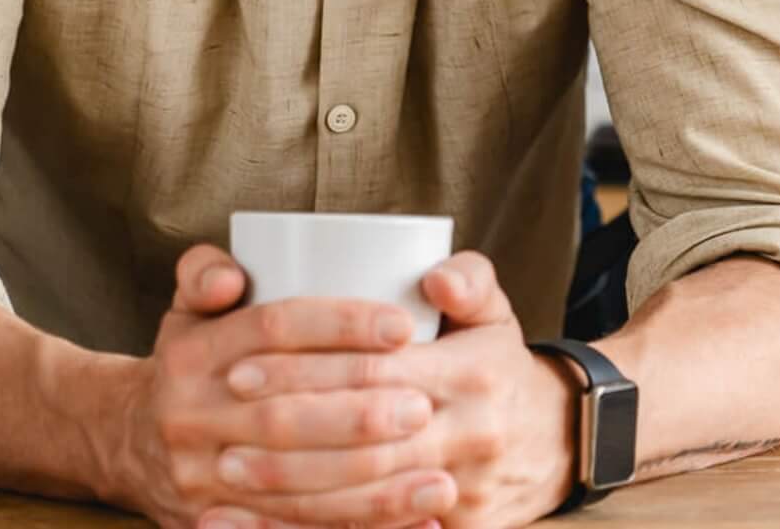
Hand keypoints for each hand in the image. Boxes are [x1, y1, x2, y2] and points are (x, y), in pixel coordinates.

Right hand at [109, 244, 448, 528]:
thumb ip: (206, 272)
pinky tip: (414, 525)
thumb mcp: (187, 305)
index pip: (274, 329)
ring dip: (372, 490)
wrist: (124, 441)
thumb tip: (231, 278)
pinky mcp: (216, 526)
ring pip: (294, 488)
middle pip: (286, 416)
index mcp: (193, 354)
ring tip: (440, 480)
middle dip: (360, 415)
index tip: (404, 326)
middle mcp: (190, 417)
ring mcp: (201, 480)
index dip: (340, 325)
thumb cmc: (190, 357)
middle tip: (424, 407)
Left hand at [205, 252, 576, 528]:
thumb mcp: (495, 313)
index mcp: (472, 372)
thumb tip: (434, 275)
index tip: (242, 365)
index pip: (374, 371)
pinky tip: (264, 526)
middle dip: (284, 431)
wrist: (556, 441)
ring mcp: (464, 489)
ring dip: (288, 486)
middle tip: (223, 421)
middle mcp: (469, 433)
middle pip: (360, 438)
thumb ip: (470, 278)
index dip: (305, 369)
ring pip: (362, 494)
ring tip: (227, 469)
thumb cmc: (500, 367)